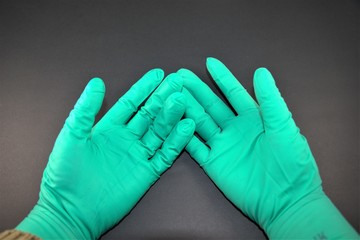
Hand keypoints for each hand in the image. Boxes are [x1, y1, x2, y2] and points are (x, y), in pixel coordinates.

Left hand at [17, 70, 194, 238]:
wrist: (73, 211)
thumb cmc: (66, 175)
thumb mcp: (72, 137)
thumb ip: (85, 110)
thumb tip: (96, 82)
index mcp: (108, 129)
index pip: (130, 103)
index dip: (143, 88)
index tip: (157, 74)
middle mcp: (126, 139)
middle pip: (149, 114)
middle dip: (163, 97)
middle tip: (177, 82)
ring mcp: (138, 155)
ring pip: (160, 131)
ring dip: (172, 116)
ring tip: (183, 100)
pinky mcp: (147, 172)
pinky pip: (166, 154)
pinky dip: (177, 141)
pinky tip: (187, 127)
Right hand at [179, 58, 357, 238]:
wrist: (285, 201)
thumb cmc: (292, 163)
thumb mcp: (284, 127)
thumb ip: (271, 100)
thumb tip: (261, 71)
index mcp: (254, 118)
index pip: (234, 93)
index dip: (222, 77)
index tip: (209, 61)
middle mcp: (235, 129)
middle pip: (211, 105)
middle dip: (196, 90)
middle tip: (179, 76)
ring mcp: (223, 146)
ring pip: (200, 122)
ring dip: (186, 108)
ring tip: (171, 94)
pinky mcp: (213, 163)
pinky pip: (195, 146)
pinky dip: (183, 135)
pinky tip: (173, 122)